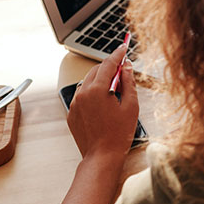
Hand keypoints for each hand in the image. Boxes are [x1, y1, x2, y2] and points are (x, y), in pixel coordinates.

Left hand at [67, 46, 138, 161]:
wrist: (102, 156)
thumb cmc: (119, 133)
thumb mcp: (131, 105)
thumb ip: (128, 82)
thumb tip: (126, 67)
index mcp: (97, 90)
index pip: (108, 64)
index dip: (118, 54)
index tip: (124, 47)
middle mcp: (83, 94)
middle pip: (96, 70)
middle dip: (109, 67)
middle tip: (123, 70)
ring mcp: (75, 104)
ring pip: (88, 82)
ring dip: (100, 80)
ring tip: (115, 90)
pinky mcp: (72, 113)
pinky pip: (82, 96)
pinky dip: (93, 93)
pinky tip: (104, 103)